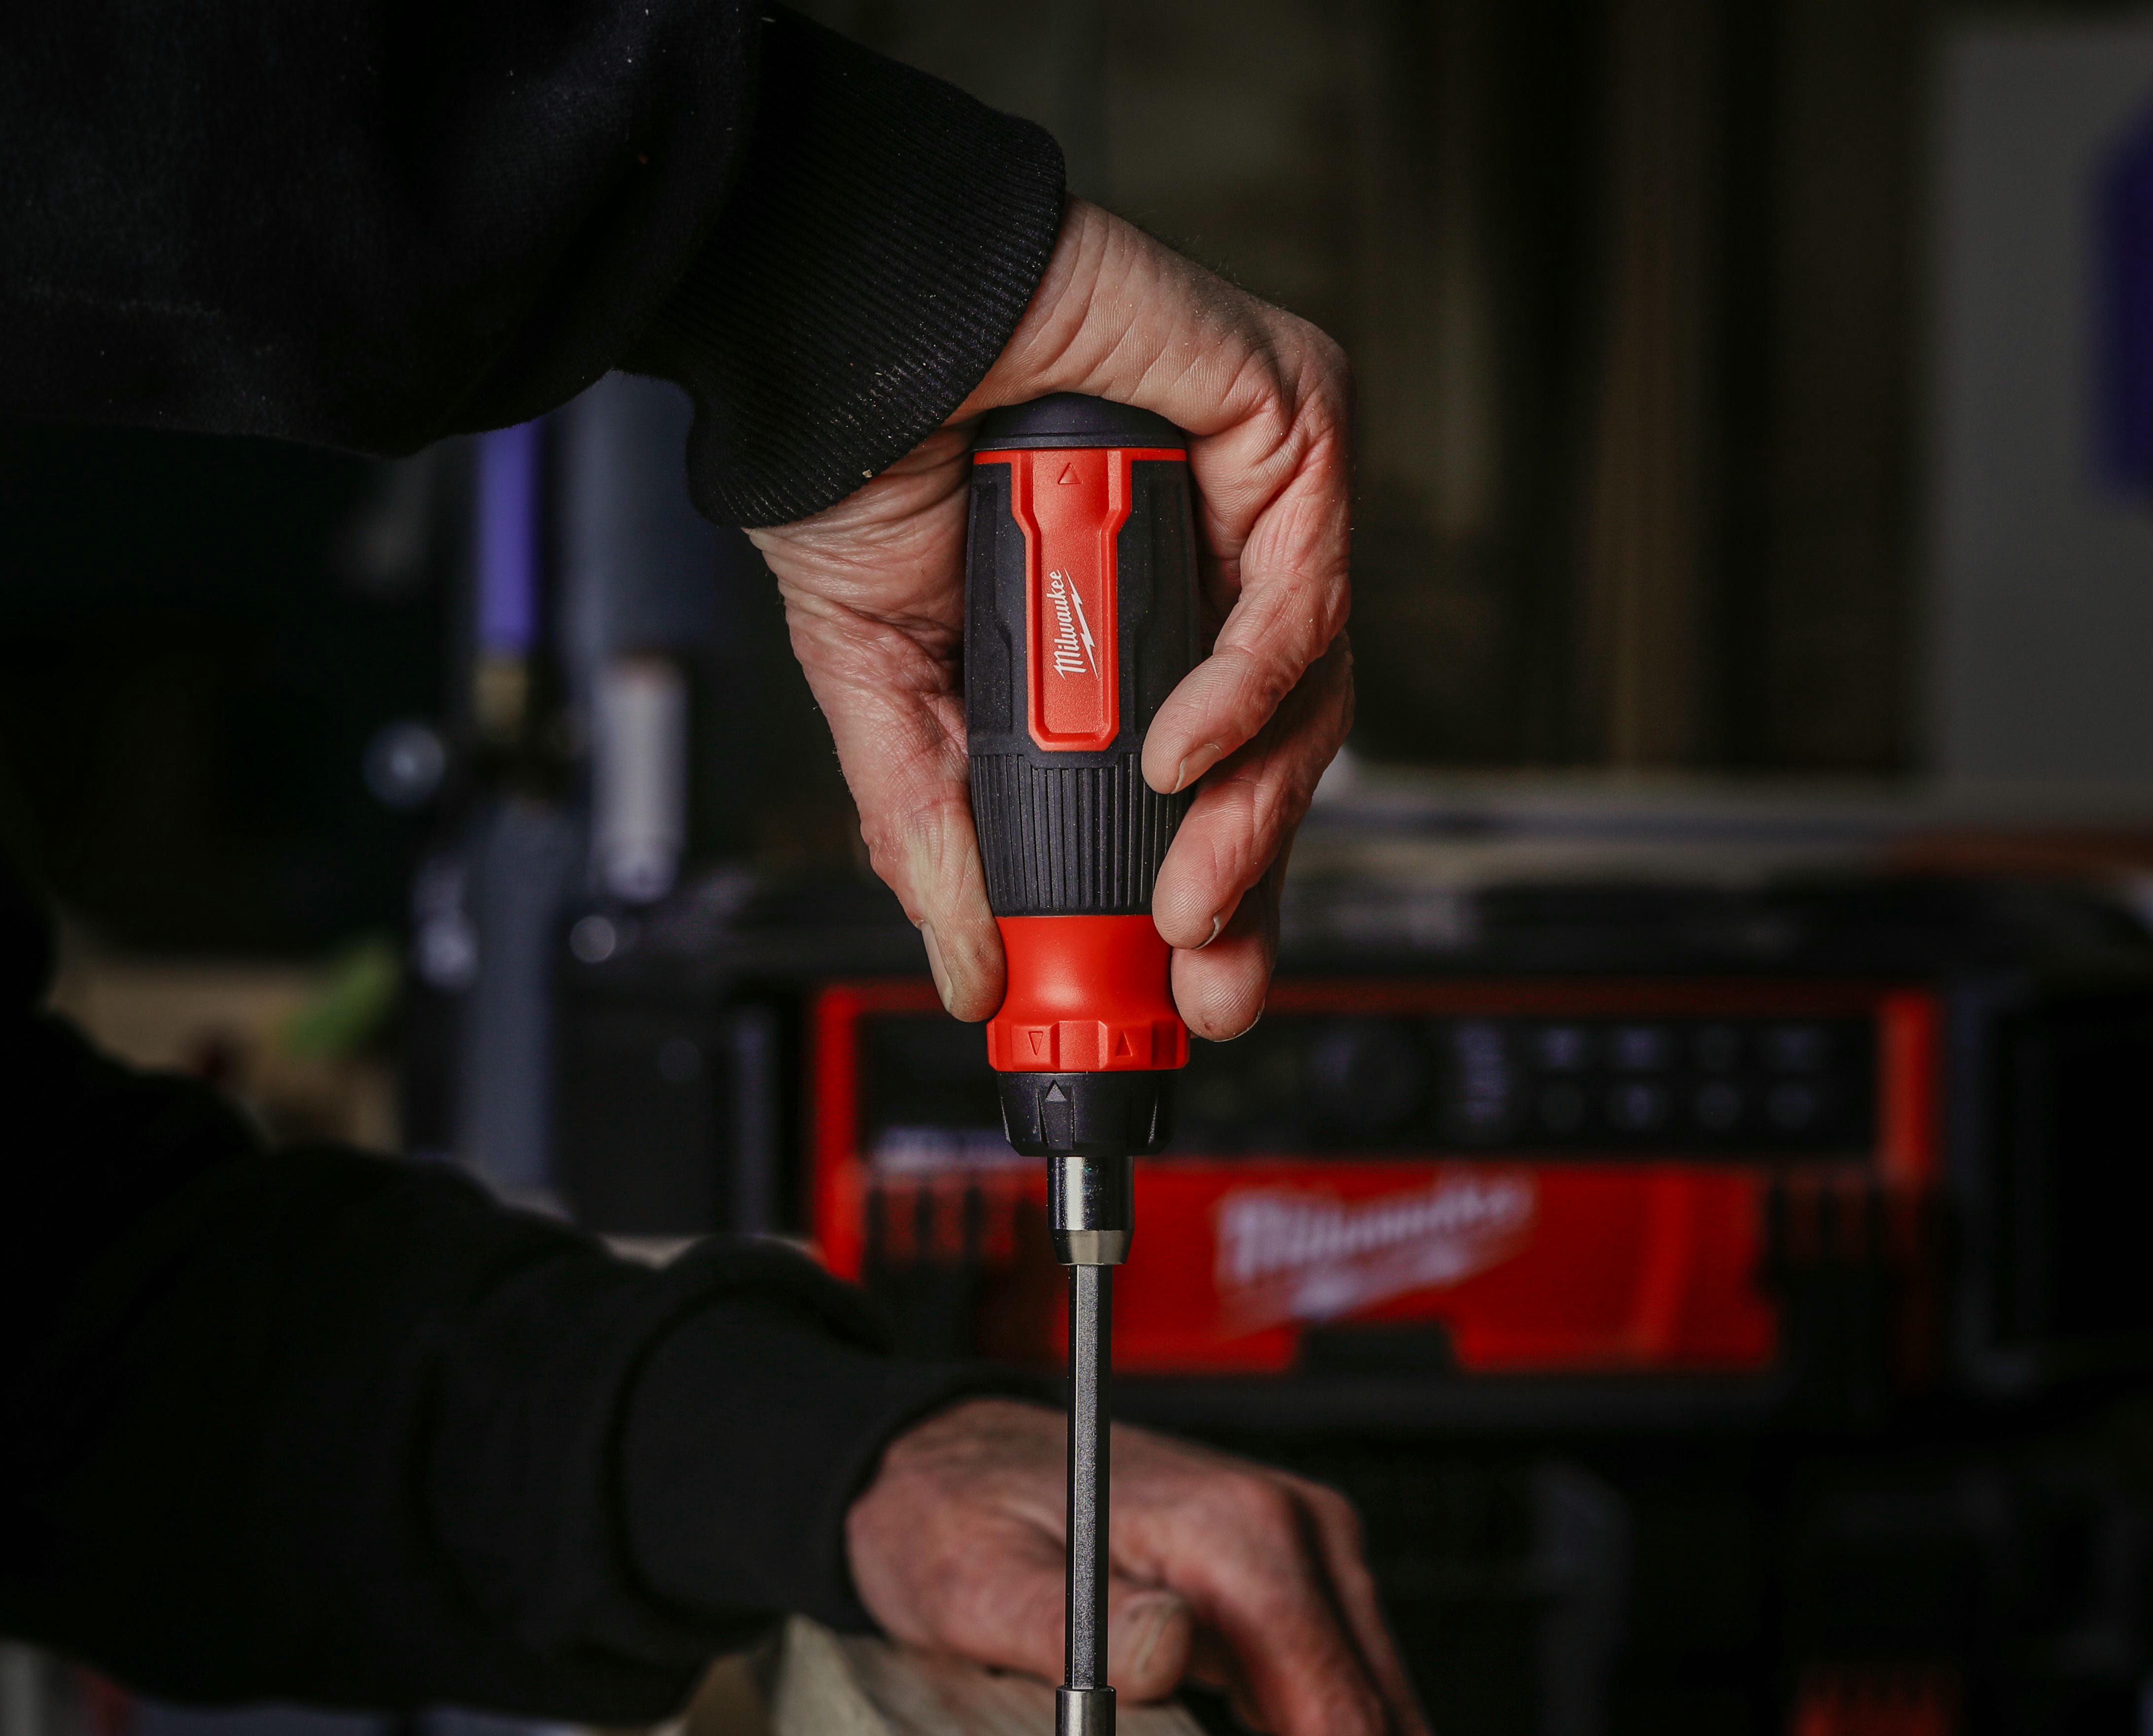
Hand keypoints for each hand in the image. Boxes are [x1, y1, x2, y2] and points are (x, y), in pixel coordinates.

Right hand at [749, 200, 1354, 1041]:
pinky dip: (1249, 688)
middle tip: (1199, 974)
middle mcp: (1211, 560)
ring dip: (1253, 812)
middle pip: (1283, 752)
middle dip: (1248, 881)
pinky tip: (1183, 749)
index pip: (1215, 782)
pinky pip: (1305, 591)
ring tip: (1187, 892)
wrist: (838, 322)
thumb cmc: (859, 459)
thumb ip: (936, 831)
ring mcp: (1260, 492)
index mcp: (1130, 623)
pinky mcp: (1290, 422)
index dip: (1212, 894)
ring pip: (1314, 690)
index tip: (1185, 996)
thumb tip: (969, 973)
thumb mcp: (885, 691)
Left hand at [846, 1398, 1435, 1735]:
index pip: (1335, 1710)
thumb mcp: (973, 1573)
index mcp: (1237, 1532)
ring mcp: (1306, 1548)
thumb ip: (1066, 1620)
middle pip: (1384, 1720)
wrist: (951, 1455)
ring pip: (1382, 1711)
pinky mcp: (1296, 1574)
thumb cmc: (953, 1513)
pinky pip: (1349, 1687)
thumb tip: (1165, 1653)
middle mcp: (1295, 1528)